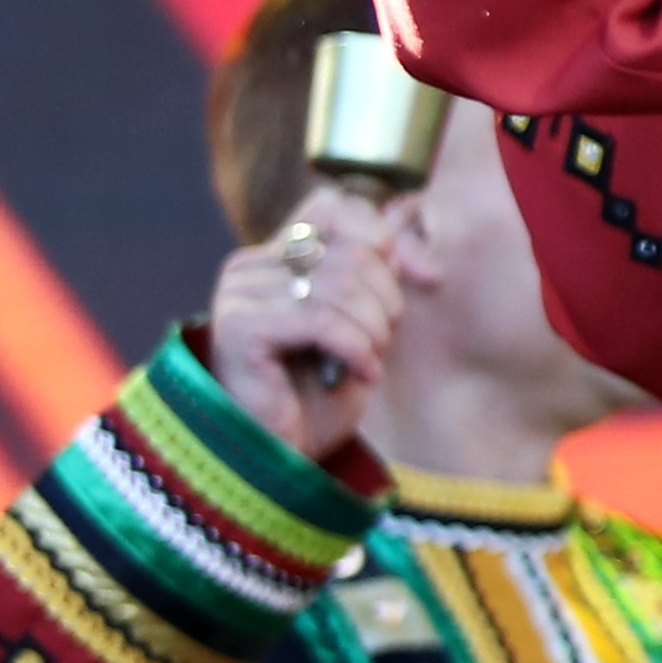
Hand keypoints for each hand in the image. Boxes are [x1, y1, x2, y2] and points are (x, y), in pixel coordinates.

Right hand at [207, 186, 414, 457]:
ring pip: (340, 285)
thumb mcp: (364, 321)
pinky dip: (356, 348)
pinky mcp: (238, 329)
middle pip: (352, 250)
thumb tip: (405, 216)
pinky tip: (359, 374)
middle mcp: (249, 266)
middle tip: (379, 342)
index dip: (388, 239)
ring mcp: (238, 295)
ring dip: (372, 330)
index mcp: (276, 255)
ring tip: (365, 362)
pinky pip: (321, 320)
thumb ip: (377, 270)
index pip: (338, 207)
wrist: (281, 455)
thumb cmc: (320, 393)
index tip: (423, 277)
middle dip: (387, 299)